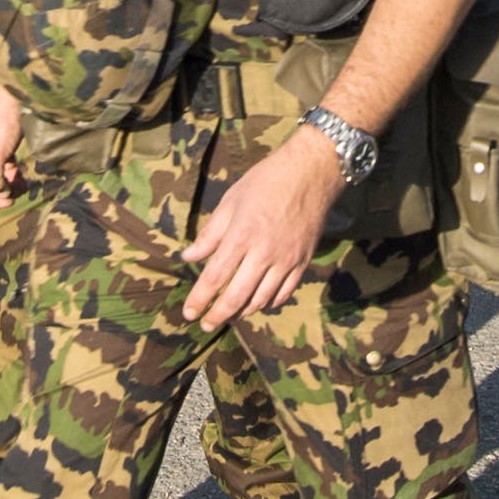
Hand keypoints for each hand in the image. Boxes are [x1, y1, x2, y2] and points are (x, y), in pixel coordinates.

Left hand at [179, 136, 342, 325]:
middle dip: (218, 315)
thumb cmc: (266, 182)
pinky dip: (268, 303)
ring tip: (229, 316)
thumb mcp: (230, 201)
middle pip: (237, 296)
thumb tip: (188, 257)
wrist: (310, 173)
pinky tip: (258, 304)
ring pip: (261, 299)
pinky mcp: (302, 262)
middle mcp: (263, 254)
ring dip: (242, 312)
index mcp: (241, 237)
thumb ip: (210, 234)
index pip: (215, 277)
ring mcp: (286, 261)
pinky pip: (284, 293)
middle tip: (204, 325)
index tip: (188, 313)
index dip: (200, 299)